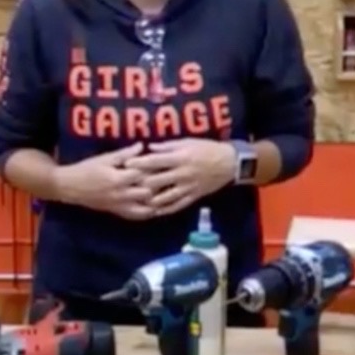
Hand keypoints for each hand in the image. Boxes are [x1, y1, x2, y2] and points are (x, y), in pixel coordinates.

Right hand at [55, 147, 158, 220]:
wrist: (69, 187)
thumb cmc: (86, 169)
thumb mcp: (105, 158)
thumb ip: (125, 154)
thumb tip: (143, 145)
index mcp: (118, 178)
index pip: (144, 173)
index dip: (156, 168)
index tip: (166, 162)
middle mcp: (121, 195)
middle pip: (148, 192)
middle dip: (159, 186)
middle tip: (169, 178)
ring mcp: (119, 206)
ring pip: (144, 209)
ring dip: (156, 203)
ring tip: (167, 195)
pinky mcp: (116, 212)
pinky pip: (135, 216)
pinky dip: (146, 213)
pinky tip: (155, 208)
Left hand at [125, 139, 239, 219]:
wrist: (229, 162)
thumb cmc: (206, 148)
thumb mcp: (188, 142)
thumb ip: (167, 146)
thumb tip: (148, 147)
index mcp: (180, 158)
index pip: (154, 161)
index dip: (138, 164)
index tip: (125, 165)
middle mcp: (182, 173)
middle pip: (156, 181)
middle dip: (140, 184)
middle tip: (127, 186)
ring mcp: (187, 187)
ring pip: (164, 198)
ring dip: (149, 201)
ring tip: (137, 201)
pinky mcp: (193, 196)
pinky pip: (176, 206)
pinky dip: (164, 209)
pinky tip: (154, 211)